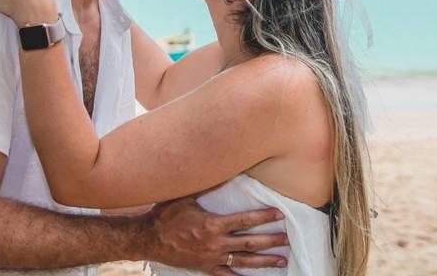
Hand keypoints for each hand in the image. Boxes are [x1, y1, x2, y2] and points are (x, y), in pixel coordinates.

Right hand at [142, 196, 287, 274]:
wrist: (148, 238)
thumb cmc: (165, 215)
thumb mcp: (185, 197)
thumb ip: (205, 185)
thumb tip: (222, 170)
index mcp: (212, 224)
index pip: (245, 220)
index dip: (264, 217)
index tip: (279, 214)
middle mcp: (215, 243)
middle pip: (249, 242)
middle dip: (270, 240)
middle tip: (287, 239)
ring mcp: (211, 258)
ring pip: (243, 261)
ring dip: (264, 261)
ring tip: (282, 260)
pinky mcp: (205, 268)